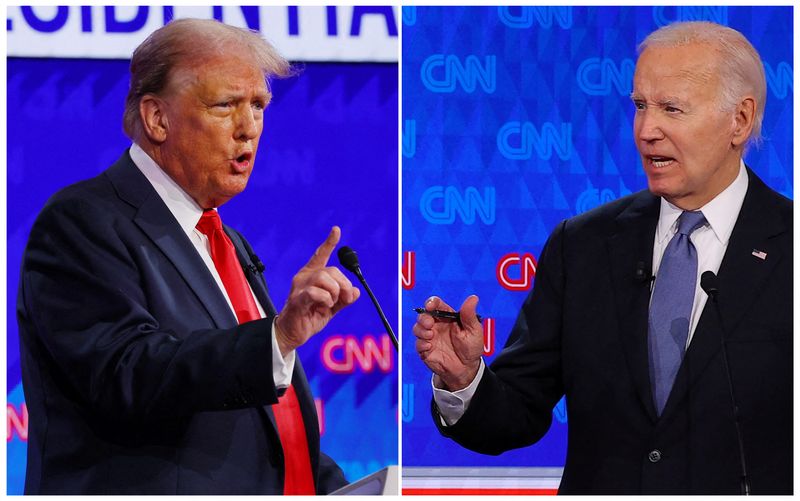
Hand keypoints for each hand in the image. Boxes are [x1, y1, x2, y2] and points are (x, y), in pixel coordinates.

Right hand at [275, 226, 359, 355]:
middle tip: (345, 297)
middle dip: (343, 284)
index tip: (336, 230)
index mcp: (312, 275)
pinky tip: (326, 306)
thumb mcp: (332, 307)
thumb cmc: (310, 317)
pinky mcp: (297, 300)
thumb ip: (344, 298)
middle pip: (331, 270)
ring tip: (332, 303)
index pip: (320, 255)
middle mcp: (304, 277)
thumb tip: (356, 291)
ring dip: (335, 291)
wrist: (293, 333)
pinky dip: (326, 299)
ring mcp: (299, 287)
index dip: (329, 243)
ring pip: (323, 278)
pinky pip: (315, 292)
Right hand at [413, 295, 483, 390]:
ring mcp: (430, 337)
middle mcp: (437, 325)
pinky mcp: (426, 350)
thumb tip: (473, 298)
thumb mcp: (474, 330)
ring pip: (417, 328)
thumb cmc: (471, 347)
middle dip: (423, 318)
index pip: (436, 304)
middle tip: (430, 324)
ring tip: (431, 336)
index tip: (430, 305)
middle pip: (423, 315)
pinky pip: (418, 344)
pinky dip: (422, 344)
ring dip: (421, 331)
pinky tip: (430, 347)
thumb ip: (469, 315)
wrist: (467, 368)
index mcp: (447, 317)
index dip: (431, 302)